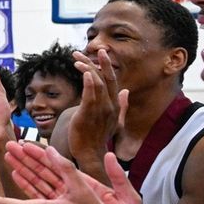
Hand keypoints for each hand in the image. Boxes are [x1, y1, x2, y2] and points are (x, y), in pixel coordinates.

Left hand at [67, 49, 126, 170]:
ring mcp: (100, 110)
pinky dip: (88, 83)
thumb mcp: (114, 120)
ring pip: (96, 84)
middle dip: (99, 62)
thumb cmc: (99, 136)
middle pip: (106, 79)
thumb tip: (126, 91)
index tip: (100, 52)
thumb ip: (121, 105)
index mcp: (114, 105)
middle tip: (92, 49)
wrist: (91, 154)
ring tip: (76, 59)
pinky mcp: (88, 115)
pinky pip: (90, 96)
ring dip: (87, 69)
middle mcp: (110, 106)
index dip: (106, 65)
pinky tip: (84, 72)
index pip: (112, 81)